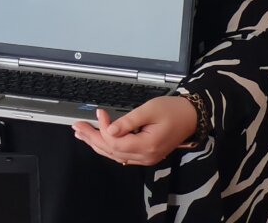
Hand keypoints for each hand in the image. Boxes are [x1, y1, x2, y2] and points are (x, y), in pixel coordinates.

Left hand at [72, 95, 198, 166]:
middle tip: (77, 126)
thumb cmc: (172, 110)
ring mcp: (146, 157)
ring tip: (81, 134)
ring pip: (115, 155)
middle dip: (92, 137)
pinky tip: (97, 141)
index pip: (116, 142)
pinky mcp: (145, 154)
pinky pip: (122, 155)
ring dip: (96, 143)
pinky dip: (107, 147)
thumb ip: (128, 121)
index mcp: (147, 145)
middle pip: (112, 150)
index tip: (100, 111)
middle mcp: (146, 156)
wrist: (191, 117)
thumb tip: (109, 129)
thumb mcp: (149, 111)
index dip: (103, 128)